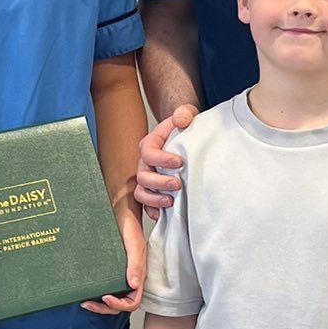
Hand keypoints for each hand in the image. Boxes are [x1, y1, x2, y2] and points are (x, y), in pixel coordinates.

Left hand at [82, 202, 146, 314]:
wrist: (117, 208)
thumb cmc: (128, 223)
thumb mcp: (134, 243)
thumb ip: (136, 263)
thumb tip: (133, 284)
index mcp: (137, 274)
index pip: (132, 301)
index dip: (119, 305)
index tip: (105, 298)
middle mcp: (128, 277)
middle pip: (119, 305)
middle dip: (103, 308)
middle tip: (87, 303)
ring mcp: (117, 273)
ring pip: (110, 297)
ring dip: (97, 304)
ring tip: (83, 300)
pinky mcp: (106, 268)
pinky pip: (102, 284)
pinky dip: (93, 290)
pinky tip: (83, 287)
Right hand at [136, 105, 196, 219]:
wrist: (185, 138)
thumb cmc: (184, 128)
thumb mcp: (186, 115)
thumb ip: (184, 113)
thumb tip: (182, 119)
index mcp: (150, 145)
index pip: (148, 153)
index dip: (161, 159)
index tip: (179, 162)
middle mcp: (145, 164)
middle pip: (143, 176)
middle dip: (159, 183)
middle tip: (178, 184)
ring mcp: (147, 179)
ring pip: (141, 193)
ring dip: (154, 200)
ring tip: (171, 201)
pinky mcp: (153, 192)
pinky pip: (146, 206)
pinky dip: (153, 211)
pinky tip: (164, 214)